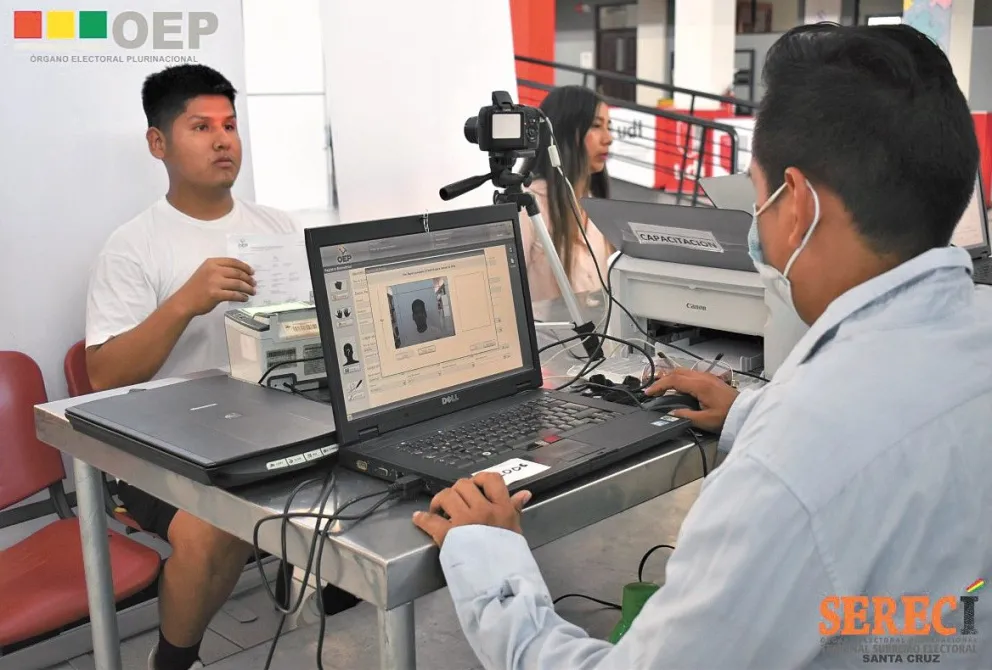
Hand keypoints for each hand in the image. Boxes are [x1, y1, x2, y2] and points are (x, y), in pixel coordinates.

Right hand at [174, 258, 255, 316]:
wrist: (184, 301)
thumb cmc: (196, 287)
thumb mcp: (205, 272)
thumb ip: (219, 270)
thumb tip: (240, 273)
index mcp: (211, 263)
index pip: (233, 262)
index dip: (245, 266)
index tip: (252, 272)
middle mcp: (213, 270)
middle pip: (237, 272)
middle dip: (248, 278)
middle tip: (254, 283)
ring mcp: (214, 282)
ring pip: (238, 284)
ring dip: (248, 288)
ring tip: (252, 291)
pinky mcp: (216, 294)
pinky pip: (234, 295)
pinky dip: (242, 297)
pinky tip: (245, 298)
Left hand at [412, 473, 531, 547]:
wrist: (500, 582)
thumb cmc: (508, 558)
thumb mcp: (515, 530)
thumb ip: (515, 509)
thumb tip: (524, 493)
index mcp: (501, 508)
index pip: (491, 479)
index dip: (480, 479)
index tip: (475, 486)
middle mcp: (482, 510)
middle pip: (464, 485)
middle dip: (457, 491)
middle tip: (455, 501)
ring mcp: (464, 522)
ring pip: (447, 495)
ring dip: (440, 501)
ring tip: (440, 509)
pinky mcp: (448, 535)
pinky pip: (430, 520)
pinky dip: (422, 518)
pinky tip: (419, 518)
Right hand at [645, 368, 738, 432]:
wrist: (745, 412)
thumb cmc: (729, 416)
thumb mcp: (705, 421)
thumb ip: (685, 416)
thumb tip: (671, 413)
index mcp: (700, 385)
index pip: (673, 380)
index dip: (658, 385)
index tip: (649, 392)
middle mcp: (703, 377)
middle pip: (677, 372)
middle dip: (662, 379)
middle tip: (653, 388)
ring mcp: (708, 377)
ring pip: (684, 371)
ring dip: (671, 377)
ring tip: (662, 387)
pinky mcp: (712, 380)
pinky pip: (691, 374)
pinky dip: (680, 378)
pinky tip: (678, 387)